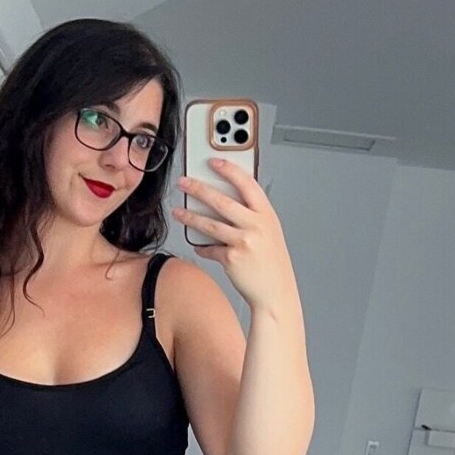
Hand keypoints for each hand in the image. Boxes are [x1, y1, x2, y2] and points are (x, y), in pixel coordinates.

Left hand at [172, 157, 297, 315]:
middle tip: (184, 183)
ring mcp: (244, 241)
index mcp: (267, 214)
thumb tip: (225, 202)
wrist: (276, 293)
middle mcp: (256, 225)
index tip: (214, 161)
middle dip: (199, 189)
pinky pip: (210, 249)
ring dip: (190, 217)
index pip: (247, 184)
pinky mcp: (232, 258)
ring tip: (178, 212)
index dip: (229, 170)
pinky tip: (197, 245)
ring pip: (210, 224)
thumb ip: (252, 216)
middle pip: (222, 201)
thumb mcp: (269, 233)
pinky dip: (202, 247)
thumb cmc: (272, 263)